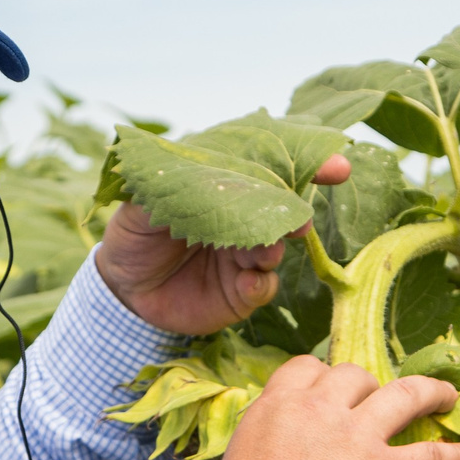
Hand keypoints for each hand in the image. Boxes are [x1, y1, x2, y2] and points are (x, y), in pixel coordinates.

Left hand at [97, 156, 350, 336]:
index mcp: (229, 188)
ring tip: (264, 252)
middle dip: (295, 213)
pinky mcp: (242, 294)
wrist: (122, 288)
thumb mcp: (143, 202)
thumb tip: (209, 178)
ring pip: (275, 248)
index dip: (307, 165)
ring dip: (273, 248)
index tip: (337, 167)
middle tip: (296, 222)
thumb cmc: (136, 233)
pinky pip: (262, 288)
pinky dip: (259, 285)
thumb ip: (175, 185)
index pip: (271, 170)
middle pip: (283, 211)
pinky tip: (246, 283)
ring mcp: (247, 257)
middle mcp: (245, 220)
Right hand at [216, 359, 459, 459]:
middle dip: (368, 385)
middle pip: (354, 376)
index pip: (306, 368)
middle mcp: (320, 409)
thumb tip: (277, 453)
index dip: (321, 376)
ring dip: (431, 392)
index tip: (329, 388)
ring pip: (405, 395)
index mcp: (279, 405)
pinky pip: (432, 454)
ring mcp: (357, 436)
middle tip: (378, 401)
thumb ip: (267, 444)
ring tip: (447, 396)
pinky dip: (455, 456)